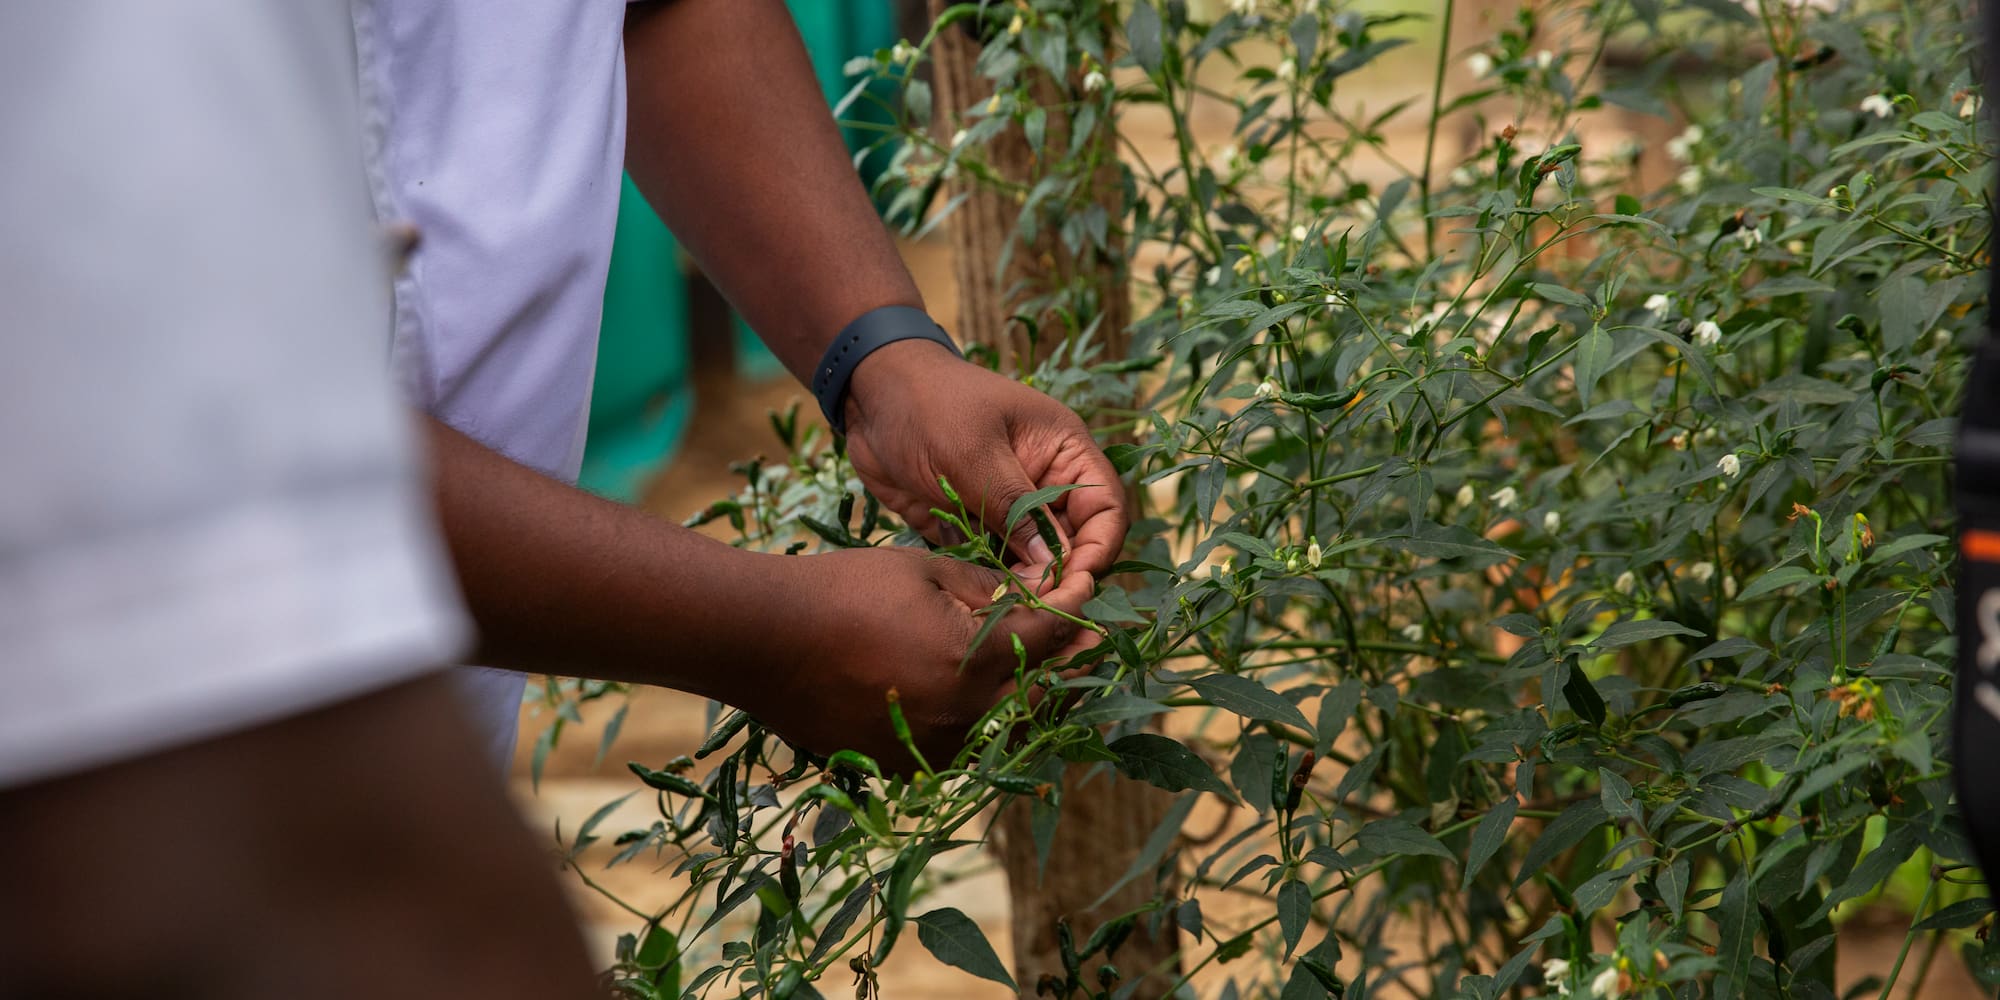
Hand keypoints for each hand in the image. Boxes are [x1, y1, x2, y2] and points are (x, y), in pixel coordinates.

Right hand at [748, 546, 1095, 767]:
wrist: (763, 642)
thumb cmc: (844, 590)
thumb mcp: (925, 571)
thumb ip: (989, 589)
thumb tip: (1036, 596)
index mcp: (975, 663)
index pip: (1051, 638)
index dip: (1075, 611)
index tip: (1085, 592)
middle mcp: (964, 717)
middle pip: (1044, 696)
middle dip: (1066, 664)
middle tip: (1076, 637)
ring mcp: (934, 750)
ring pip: (1009, 732)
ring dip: (1029, 701)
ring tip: (1037, 669)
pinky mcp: (904, 767)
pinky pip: (963, 750)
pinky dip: (980, 726)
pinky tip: (977, 699)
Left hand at [842, 341, 1129, 584]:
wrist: (868, 397)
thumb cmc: (925, 405)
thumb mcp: (972, 453)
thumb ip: (1014, 508)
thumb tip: (1054, 566)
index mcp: (1063, 451)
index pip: (1106, 508)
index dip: (1097, 549)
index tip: (1073, 585)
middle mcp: (1045, 483)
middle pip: (1076, 543)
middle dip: (1061, 578)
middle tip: (1033, 608)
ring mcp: (1010, 507)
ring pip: (1037, 562)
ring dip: (1025, 587)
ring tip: (1005, 608)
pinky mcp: (977, 526)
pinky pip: (997, 565)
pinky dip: (991, 583)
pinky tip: (977, 598)